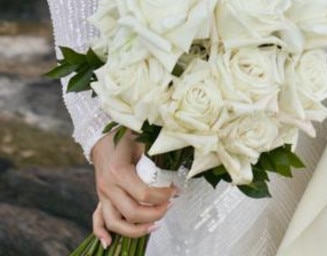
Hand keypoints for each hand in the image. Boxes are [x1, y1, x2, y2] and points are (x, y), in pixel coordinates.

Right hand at [91, 131, 174, 245]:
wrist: (101, 136)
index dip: (162, 196)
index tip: (174, 191)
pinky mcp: (101, 198)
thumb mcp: (141, 141)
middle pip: (132, 213)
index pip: (144, 194)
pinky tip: (109, 243)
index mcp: (119, 172)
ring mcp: (102, 195)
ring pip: (115, 223)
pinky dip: (102, 233)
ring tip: (154, 225)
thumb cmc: (124, 137)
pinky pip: (98, 221)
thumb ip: (154, 154)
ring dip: (136, 229)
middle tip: (170, 206)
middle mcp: (108, 187)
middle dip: (155, 213)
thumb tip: (175, 164)